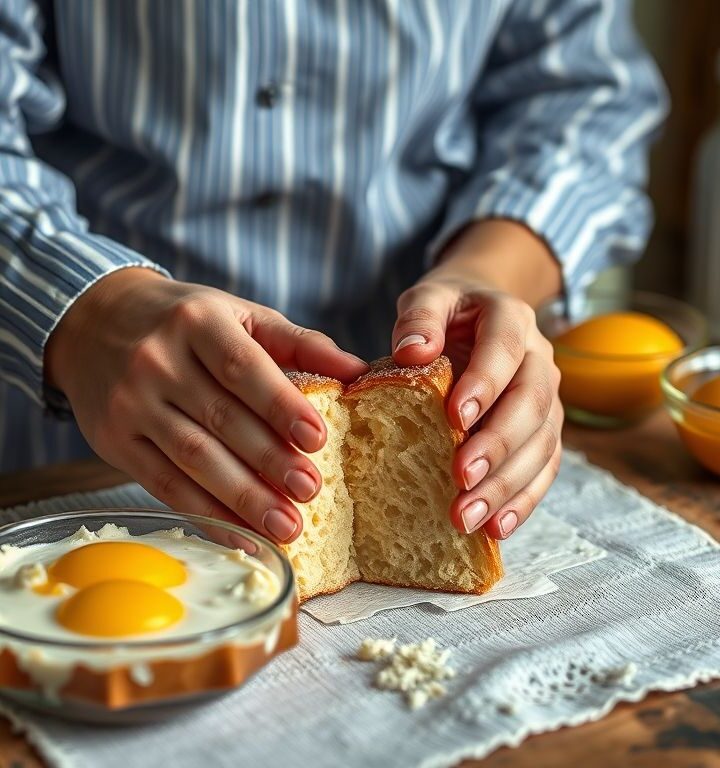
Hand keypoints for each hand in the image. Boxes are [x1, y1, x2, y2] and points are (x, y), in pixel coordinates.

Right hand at [45, 268, 367, 542]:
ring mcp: (130, 403)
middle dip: (269, 461)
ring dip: (242, 498)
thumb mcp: (238, 314)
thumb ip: (298, 341)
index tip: (317, 438)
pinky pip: (163, 485)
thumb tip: (357, 371)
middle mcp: (157, 360)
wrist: (95, 321)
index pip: (242, 367)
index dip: (280, 405)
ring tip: (286, 525)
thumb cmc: (183, 319)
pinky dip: (206, 513)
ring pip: (192, 458)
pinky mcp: (113, 441)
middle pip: (220, 419)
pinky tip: (241, 534)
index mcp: (196, 321)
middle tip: (310, 491)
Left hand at [391, 220, 562, 539]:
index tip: (454, 417)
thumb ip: (419, 318)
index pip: (504, 349)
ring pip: (542, 444)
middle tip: (461, 477)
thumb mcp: (428, 299)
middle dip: (497, 444)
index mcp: (511, 319)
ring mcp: (547, 397)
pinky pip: (545, 468)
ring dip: (508, 484)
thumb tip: (412, 352)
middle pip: (531, 403)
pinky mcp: (544, 430)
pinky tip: (496, 528)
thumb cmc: (446, 312)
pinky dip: (523, 500)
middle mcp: (540, 358)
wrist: (477, 314)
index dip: (485, 382)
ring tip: (469, 517)